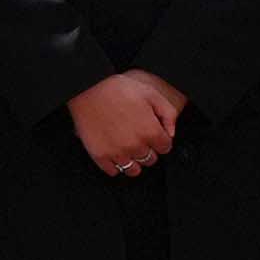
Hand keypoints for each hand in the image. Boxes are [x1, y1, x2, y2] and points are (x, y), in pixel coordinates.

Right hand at [65, 68, 185, 177]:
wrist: (87, 89)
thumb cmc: (117, 89)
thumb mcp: (150, 93)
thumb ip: (167, 113)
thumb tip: (171, 132)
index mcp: (150, 131)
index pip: (166, 148)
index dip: (161, 139)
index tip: (154, 133)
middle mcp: (135, 146)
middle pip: (150, 160)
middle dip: (148, 150)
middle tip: (139, 137)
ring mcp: (117, 153)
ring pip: (133, 170)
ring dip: (133, 160)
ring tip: (127, 147)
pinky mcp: (100, 156)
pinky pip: (113, 171)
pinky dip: (115, 164)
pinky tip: (114, 151)